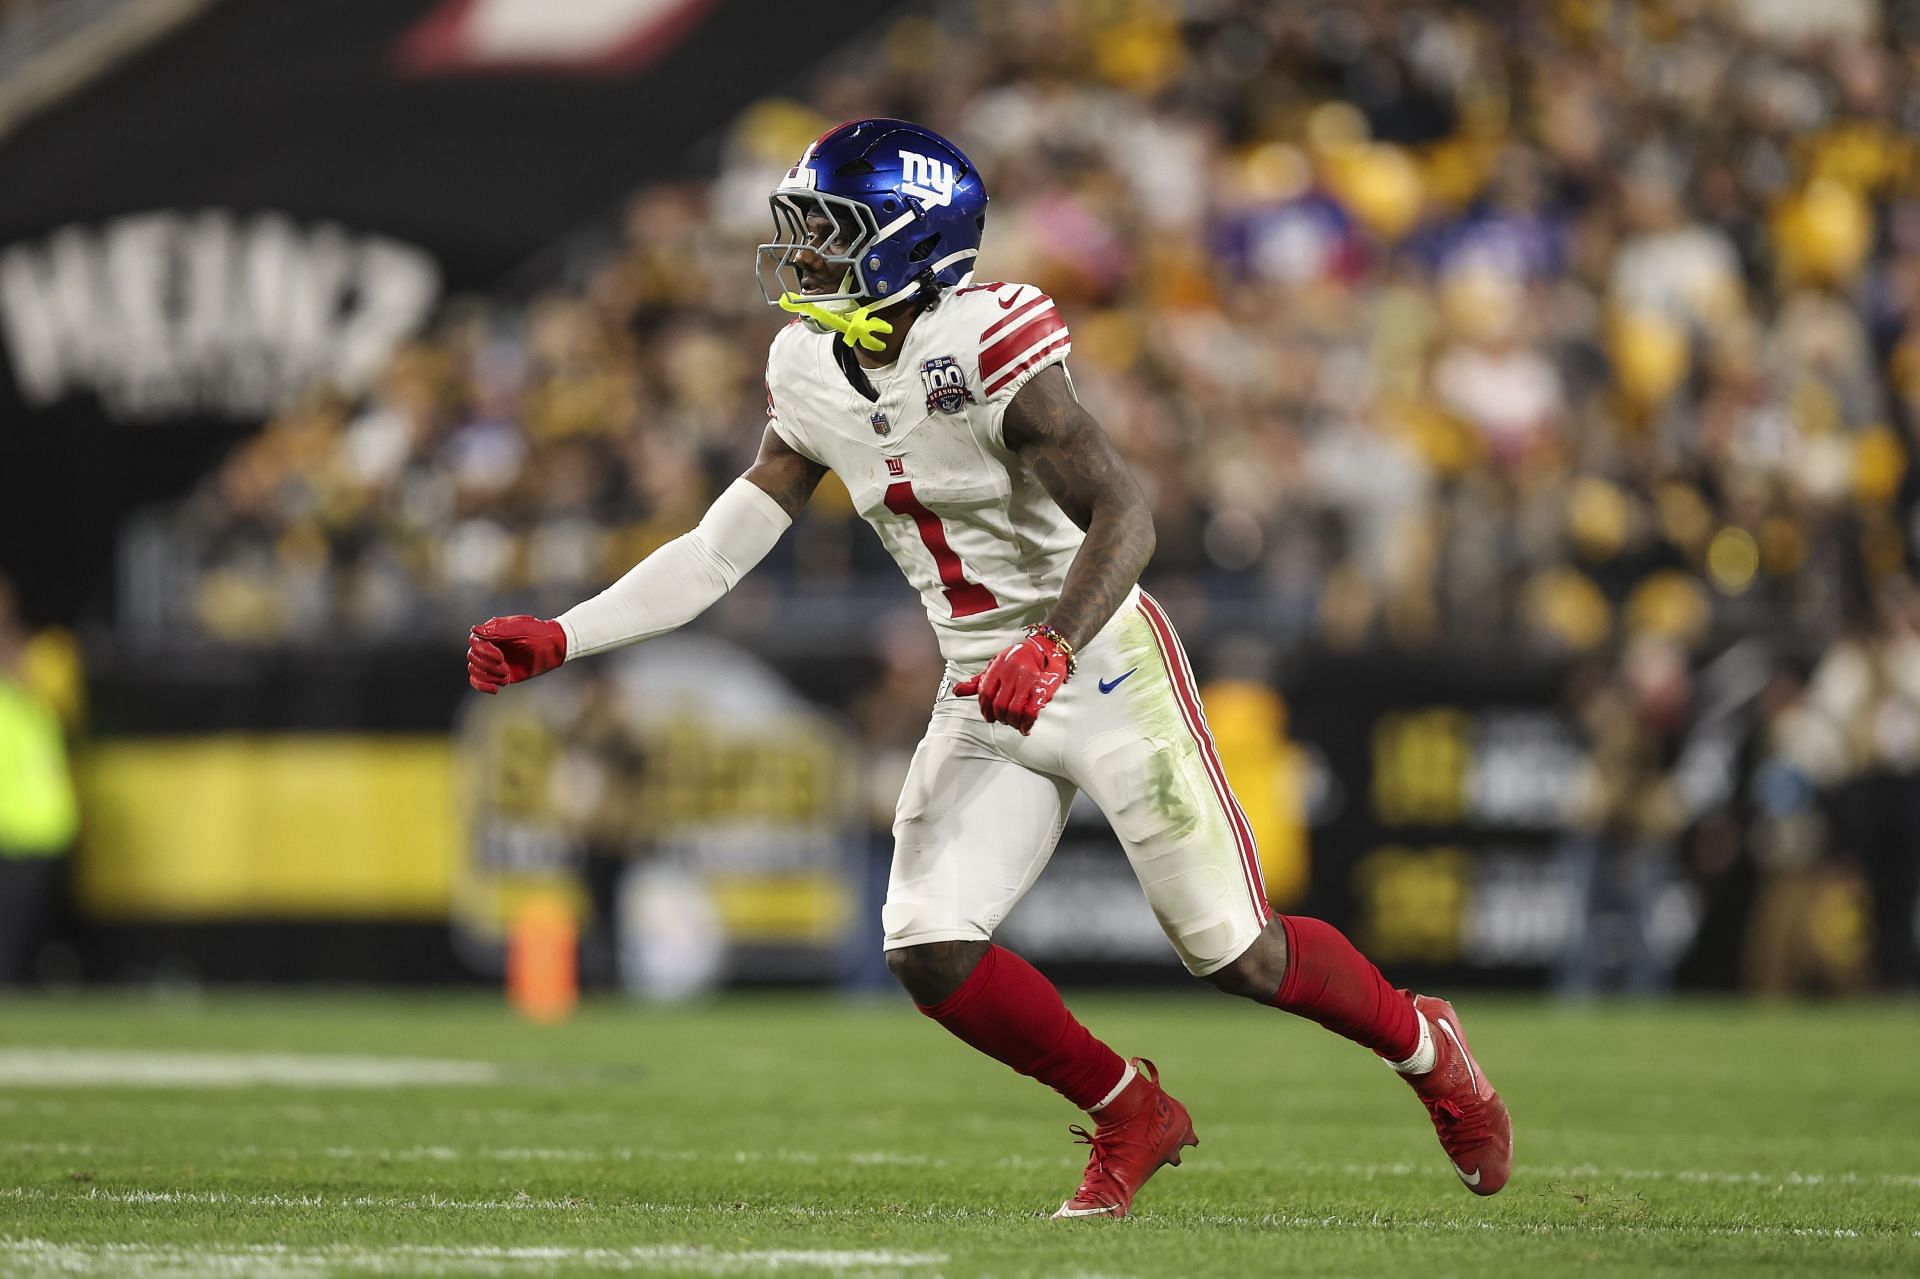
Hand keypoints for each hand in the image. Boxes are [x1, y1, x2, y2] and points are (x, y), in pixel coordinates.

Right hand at [468, 616, 565, 693]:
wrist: (553, 647)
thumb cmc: (538, 633)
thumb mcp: (519, 630)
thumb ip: (498, 631)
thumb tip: (474, 629)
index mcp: (492, 632)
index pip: (475, 642)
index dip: (484, 652)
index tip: (501, 657)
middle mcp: (489, 645)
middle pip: (473, 657)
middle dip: (488, 666)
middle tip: (505, 668)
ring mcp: (492, 660)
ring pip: (475, 670)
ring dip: (488, 675)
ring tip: (506, 675)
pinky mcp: (498, 673)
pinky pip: (480, 681)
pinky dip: (483, 686)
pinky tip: (496, 689)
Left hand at [953, 629, 1071, 734]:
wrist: (1046, 647)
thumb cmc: (1018, 658)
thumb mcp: (995, 665)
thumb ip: (977, 681)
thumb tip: (957, 691)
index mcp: (998, 668)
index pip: (984, 693)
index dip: (984, 709)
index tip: (988, 717)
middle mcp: (1011, 674)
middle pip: (999, 705)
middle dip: (999, 718)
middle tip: (1003, 720)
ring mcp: (1027, 681)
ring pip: (1014, 711)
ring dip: (1012, 722)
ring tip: (1014, 723)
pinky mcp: (1042, 688)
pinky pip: (1031, 711)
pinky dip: (1027, 724)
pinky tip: (1025, 728)